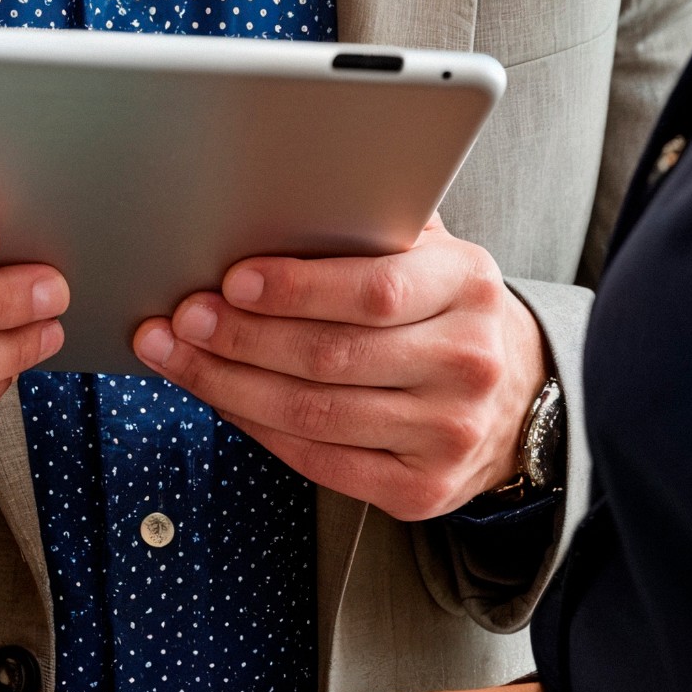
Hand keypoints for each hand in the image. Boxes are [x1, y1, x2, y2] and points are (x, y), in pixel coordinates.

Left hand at [130, 220, 545, 516]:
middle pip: (332, 356)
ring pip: (315, 414)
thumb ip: (372, 228)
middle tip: (183, 318)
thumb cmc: (443, 309)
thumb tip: (271, 202)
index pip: (375, 291)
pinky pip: (320, 462)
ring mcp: (448, 433)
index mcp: (468, 287)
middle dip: (241, 337)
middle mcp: (466, 364)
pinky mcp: (422, 490)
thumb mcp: (430, 254)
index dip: (297, 288)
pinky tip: (221, 399)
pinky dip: (259, 429)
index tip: (231, 279)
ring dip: (231, 386)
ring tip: (178, 357)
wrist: (514, 397)